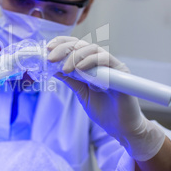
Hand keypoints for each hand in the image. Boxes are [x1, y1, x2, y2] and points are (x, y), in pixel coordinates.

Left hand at [47, 36, 164, 160]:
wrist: (120, 127)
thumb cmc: (103, 109)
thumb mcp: (80, 92)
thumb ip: (70, 79)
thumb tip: (53, 68)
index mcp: (90, 64)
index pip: (75, 46)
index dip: (61, 43)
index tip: (48, 48)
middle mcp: (101, 62)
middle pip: (81, 44)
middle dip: (64, 48)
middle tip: (51, 58)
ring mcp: (111, 65)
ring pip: (93, 49)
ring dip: (75, 56)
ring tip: (65, 68)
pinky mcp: (122, 72)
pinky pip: (106, 59)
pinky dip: (92, 61)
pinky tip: (80, 68)